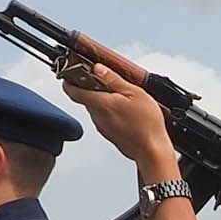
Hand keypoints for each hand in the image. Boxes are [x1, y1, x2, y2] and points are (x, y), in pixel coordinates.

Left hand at [62, 70, 176, 170]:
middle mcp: (97, 116)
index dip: (68, 81)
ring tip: (119, 95)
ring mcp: (102, 126)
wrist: (152, 151)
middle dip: (90, 88)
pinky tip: (123, 110)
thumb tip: (98, 68)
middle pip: (85, 98)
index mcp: (101, 103)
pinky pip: (103, 118)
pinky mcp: (108, 134)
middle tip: (102, 79)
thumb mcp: (134, 93)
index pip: (73, 91)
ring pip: (95, 108)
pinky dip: (108, 111)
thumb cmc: (147, 123)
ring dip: (101, 99)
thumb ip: (114, 79)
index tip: (69, 74)